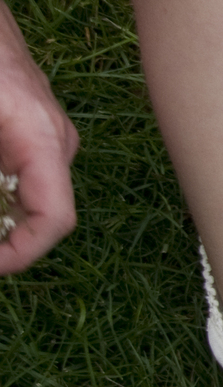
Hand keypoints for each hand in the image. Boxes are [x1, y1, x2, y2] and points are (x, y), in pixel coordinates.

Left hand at [0, 0, 79, 273]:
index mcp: (43, 139)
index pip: (54, 219)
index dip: (17, 255)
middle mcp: (53, 143)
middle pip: (36, 214)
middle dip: (3, 236)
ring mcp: (42, 136)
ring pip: (22, 197)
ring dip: (0, 215)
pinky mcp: (23, 130)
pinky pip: (14, 177)